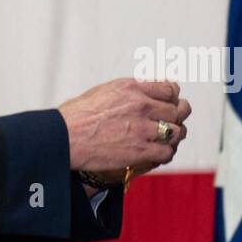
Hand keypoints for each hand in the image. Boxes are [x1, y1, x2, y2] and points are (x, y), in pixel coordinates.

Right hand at [59, 78, 191, 175]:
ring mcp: (142, 128)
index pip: (169, 89)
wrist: (64, 137)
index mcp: (132, 88)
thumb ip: (127, 90)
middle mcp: (141, 105)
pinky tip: (160, 154)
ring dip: (174, 136)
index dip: (173, 97)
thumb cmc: (76, 116)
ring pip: (176, 131)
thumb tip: (141, 90)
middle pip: (176, 110)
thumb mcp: (103, 91)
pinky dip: (166, 153)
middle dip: (177, 117)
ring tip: (169, 139)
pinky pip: (166, 152)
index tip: (172, 102)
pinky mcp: (140, 150)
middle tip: (173, 122)